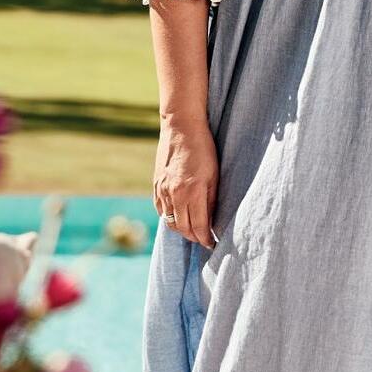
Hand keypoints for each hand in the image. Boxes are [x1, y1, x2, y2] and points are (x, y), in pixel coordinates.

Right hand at [153, 116, 218, 246]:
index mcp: (192, 192)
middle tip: (204, 240)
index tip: (213, 244)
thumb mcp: (215, 175)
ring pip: (170, 221)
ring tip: (193, 231)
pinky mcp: (156, 185)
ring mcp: (163, 190)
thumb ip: (212, 200)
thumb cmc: (204, 149)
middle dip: (195, 237)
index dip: (206, 239)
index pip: (199, 226)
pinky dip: (169, 218)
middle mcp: (175, 194)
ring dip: (182, 230)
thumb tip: (213, 222)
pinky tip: (178, 217)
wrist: (181, 127)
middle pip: (183, 228)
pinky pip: (161, 210)